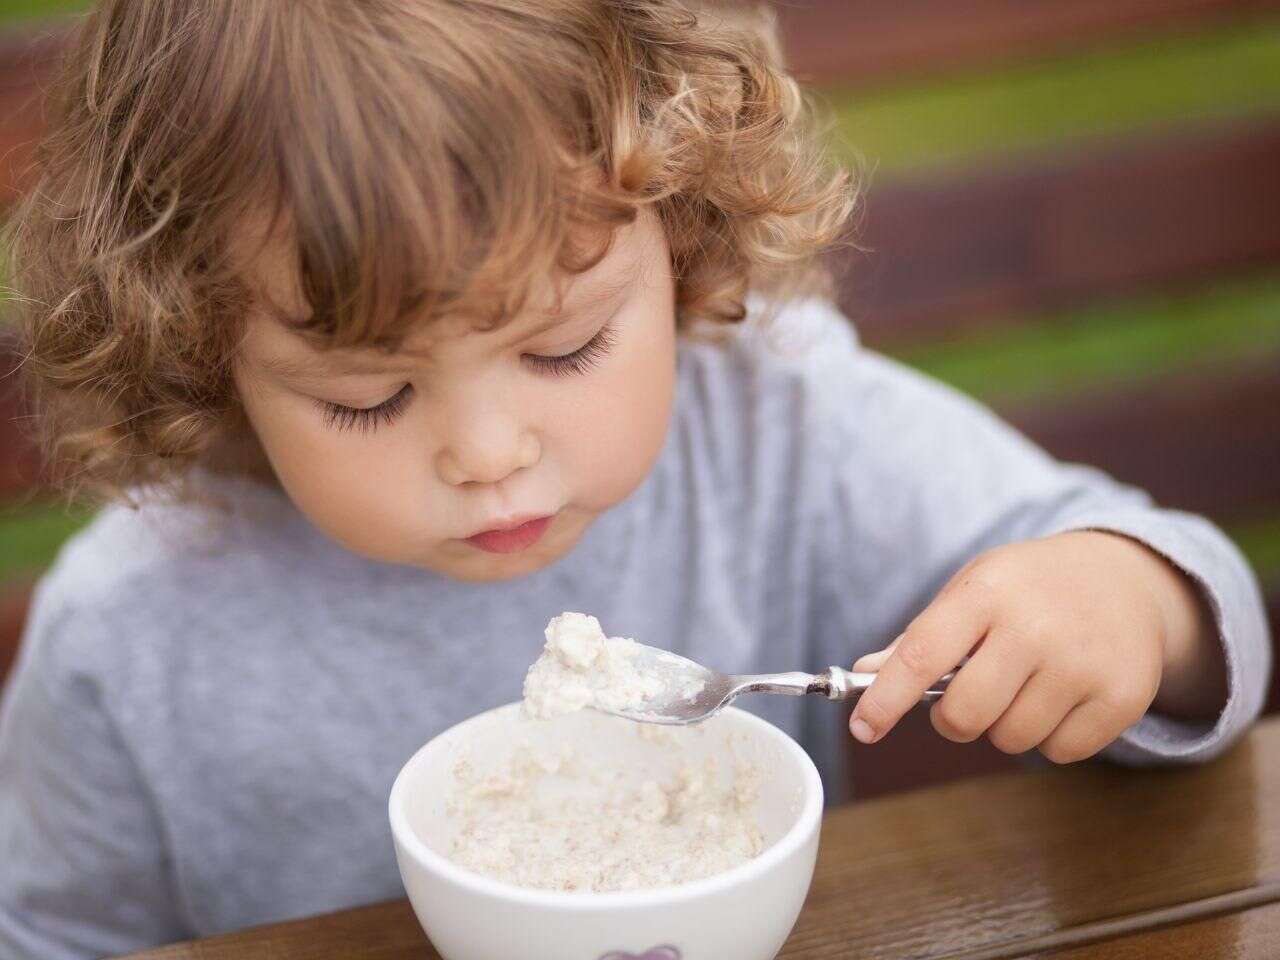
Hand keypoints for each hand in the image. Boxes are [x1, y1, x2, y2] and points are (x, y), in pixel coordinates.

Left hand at [848, 531, 1224, 763]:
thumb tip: (865, 676)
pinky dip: (1051, 737)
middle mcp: (1034, 626)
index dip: (885, 699)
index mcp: (986, 592)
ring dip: (1005, 726)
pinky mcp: (1121, 696)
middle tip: (968, 698)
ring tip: (1025, 685)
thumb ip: (920, 637)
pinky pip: (1059, 752)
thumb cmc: (1030, 589)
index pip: (922, 654)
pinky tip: (1063, 697)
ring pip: (1011, 739)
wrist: (1126, 579)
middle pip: (965, 715)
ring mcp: (1082, 663)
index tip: (862, 728)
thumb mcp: (972, 590)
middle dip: (953, 720)